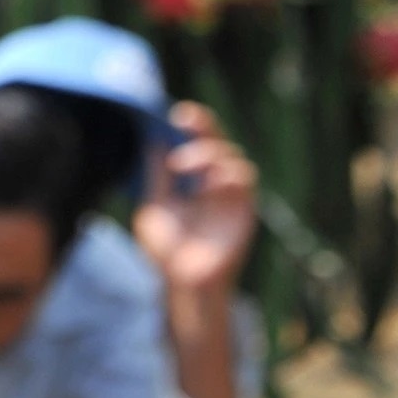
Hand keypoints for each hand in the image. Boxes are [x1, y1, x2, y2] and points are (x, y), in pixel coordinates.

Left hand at [133, 102, 258, 295]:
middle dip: (206, 126)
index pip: (198, 144)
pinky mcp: (244, 210)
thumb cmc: (166, 250)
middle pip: (220, 143)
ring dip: (208, 153)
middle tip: (186, 120)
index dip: (193, 126)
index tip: (177, 114)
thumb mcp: (153, 207)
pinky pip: (244, 180)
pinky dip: (225, 174)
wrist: (180, 282)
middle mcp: (215, 184)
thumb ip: (156, 178)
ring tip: (183, 165)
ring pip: (233, 157)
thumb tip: (152, 142)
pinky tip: (205, 185)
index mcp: (194, 181)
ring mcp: (231, 196)